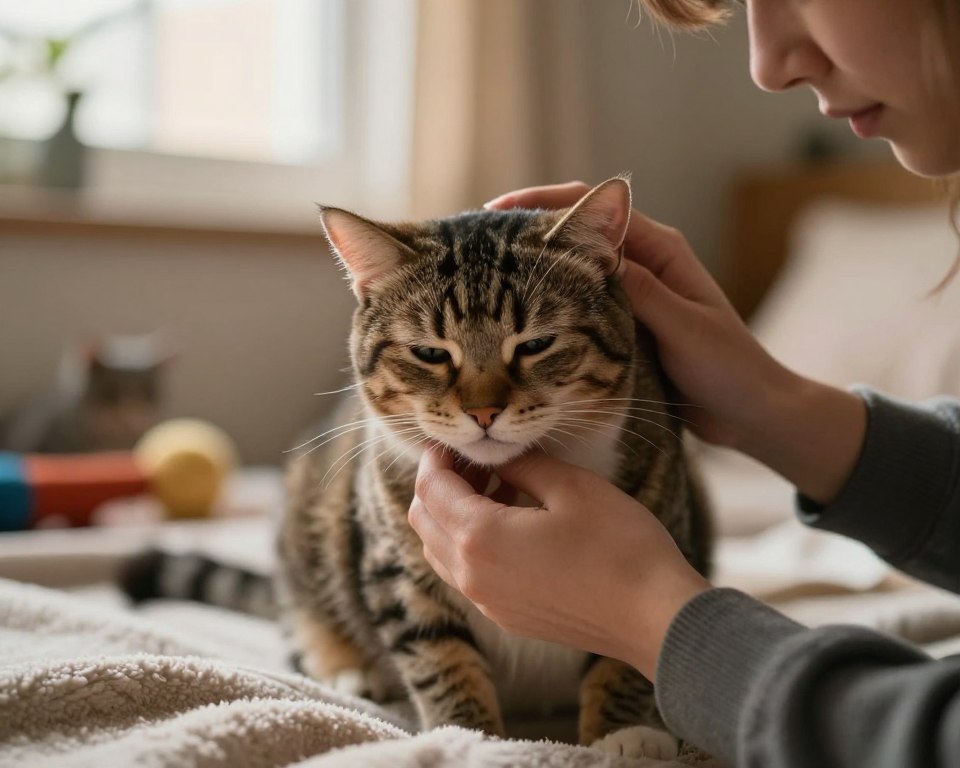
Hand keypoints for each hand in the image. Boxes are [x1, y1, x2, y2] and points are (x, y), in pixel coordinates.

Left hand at [408, 445, 709, 679]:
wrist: (655, 617)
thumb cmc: (618, 546)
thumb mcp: (570, 486)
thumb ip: (522, 466)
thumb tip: (499, 457)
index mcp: (478, 537)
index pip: (430, 488)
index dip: (435, 456)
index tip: (454, 438)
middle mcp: (471, 576)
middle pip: (424, 520)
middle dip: (439, 484)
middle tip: (477, 460)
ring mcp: (487, 602)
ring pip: (440, 549)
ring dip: (454, 514)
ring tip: (497, 487)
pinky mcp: (507, 616)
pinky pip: (466, 574)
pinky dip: (471, 542)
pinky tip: (512, 522)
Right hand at [486, 181, 786, 448]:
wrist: (750, 410)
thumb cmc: (728, 368)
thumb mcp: (683, 329)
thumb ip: (641, 291)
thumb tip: (593, 251)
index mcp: (662, 251)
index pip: (596, 208)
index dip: (546, 203)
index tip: (499, 212)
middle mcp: (646, 263)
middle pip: (579, 228)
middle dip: (532, 228)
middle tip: (482, 243)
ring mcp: (635, 290)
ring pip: (576, 263)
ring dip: (539, 261)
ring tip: (490, 271)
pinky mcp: (628, 319)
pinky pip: (582, 297)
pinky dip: (553, 295)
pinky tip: (522, 309)